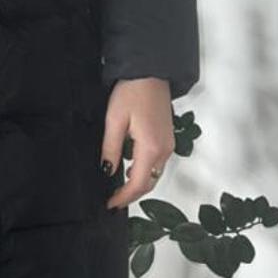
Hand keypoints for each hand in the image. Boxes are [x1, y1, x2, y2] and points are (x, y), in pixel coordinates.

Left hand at [102, 77, 174, 209]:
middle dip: (132, 194)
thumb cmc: (132, 93)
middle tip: (113, 200)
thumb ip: (111, 148)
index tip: (110, 205)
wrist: (150, 73)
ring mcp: (169, 144)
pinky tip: (131, 168)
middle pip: (150, 182)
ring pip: (155, 174)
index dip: (124, 197)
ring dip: (139, 183)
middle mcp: (164, 150)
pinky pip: (158, 162)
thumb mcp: (114, 120)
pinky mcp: (168, 137)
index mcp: (151, 147)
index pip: (139, 183)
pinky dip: (145, 170)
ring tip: (119, 187)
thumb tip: (108, 171)